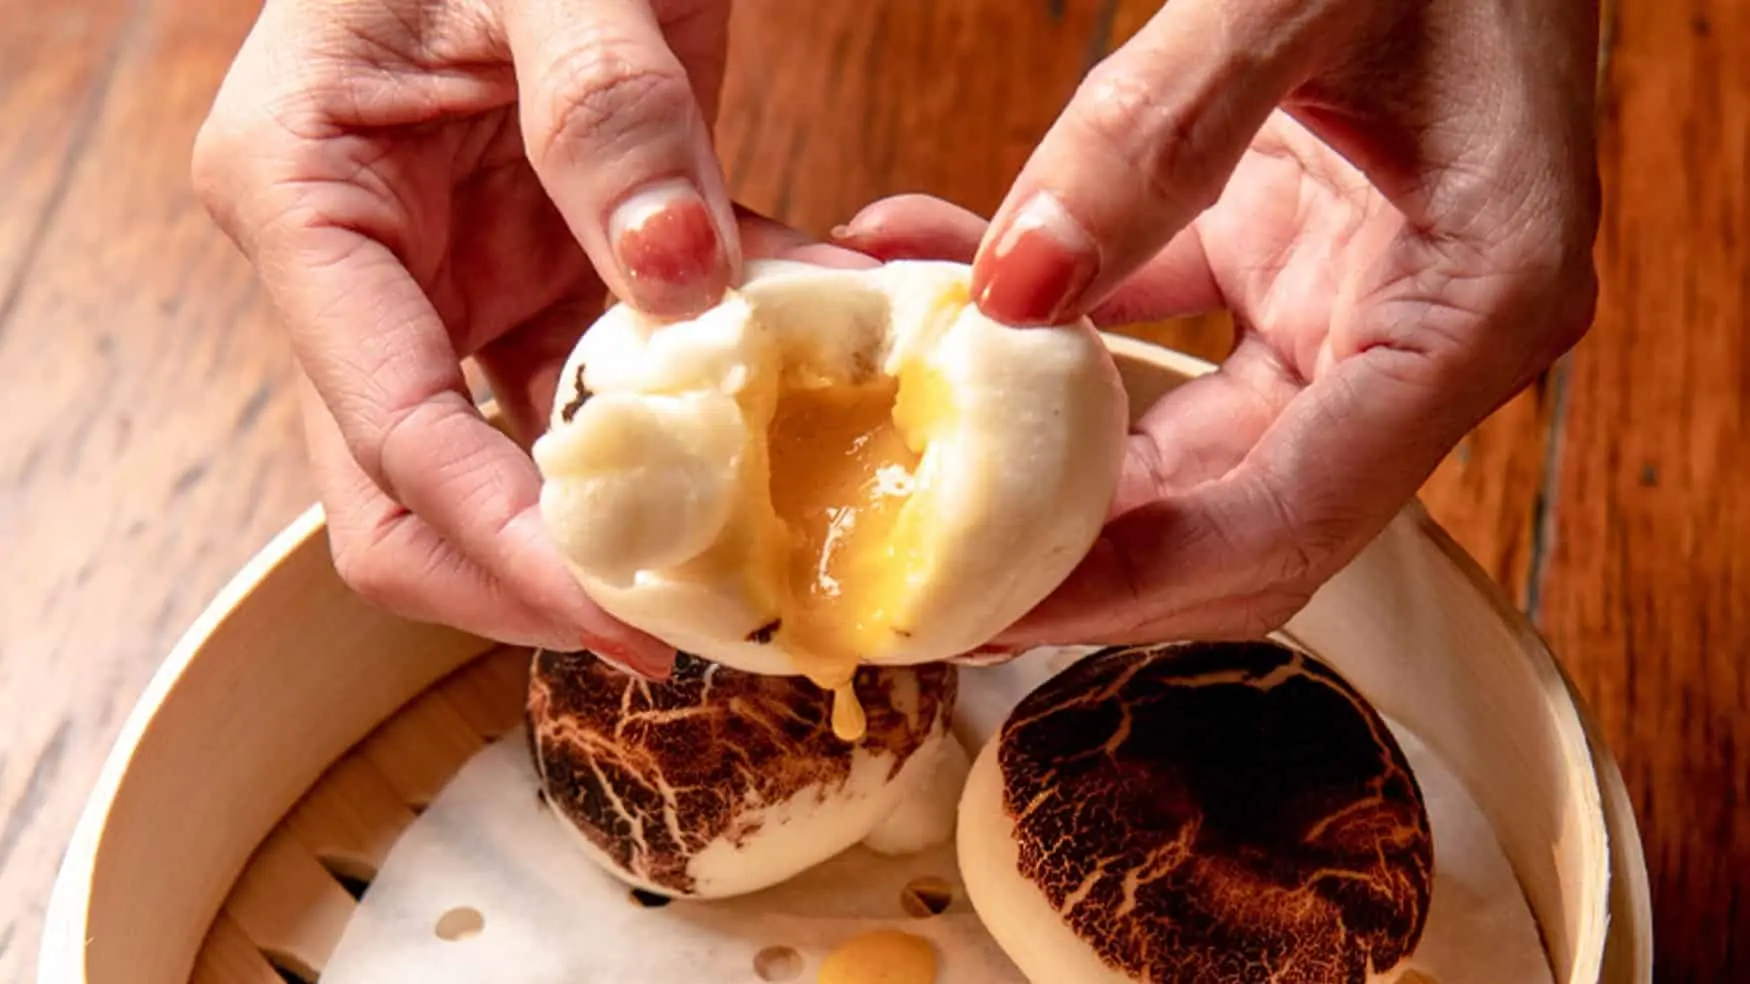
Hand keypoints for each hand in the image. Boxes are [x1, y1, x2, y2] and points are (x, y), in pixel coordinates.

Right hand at [192, 0, 850, 675]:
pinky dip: (716, 398)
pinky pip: (626, 377)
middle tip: (680, 626)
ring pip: (526, 460)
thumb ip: (606, 113)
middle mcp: (367, 268)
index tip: (627, 614)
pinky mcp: (547, 273)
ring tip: (762, 548)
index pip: (387, 429)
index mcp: (305, 200)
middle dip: (536, 576)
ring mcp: (457, 281)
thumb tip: (675, 277)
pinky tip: (809, 399)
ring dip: (643, 506)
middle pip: (414, 496)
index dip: (502, 544)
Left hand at [839, 0, 1601, 647]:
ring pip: (1184, 450)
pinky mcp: (1286, 261)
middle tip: (929, 583)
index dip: (1135, 583)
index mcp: (1470, 311)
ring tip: (912, 472)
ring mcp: (1351, 306)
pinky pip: (1154, 336)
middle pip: (1234, 521)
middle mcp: (1419, 337)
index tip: (991, 608)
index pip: (1292, 519)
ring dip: (1049, 461)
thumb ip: (1158, 129)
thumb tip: (1016, 285)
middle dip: (1082, 565)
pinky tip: (948, 294)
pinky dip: (1054, 334)